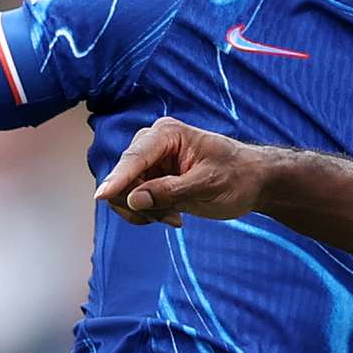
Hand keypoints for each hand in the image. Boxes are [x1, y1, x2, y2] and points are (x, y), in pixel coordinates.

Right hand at [96, 117, 275, 225]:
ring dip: (146, 212)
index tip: (101, 196)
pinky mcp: (150, 180)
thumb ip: (170, 191)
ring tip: (174, 217)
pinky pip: (133, 202)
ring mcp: (149, 163)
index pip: (135, 157)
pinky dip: (149, 214)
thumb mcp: (208, 185)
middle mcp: (152, 144)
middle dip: (140, 203)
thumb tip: (134, 198)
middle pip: (123, 177)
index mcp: (167, 134)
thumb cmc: (236, 176)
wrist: (251, 182)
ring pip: (124, 194)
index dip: (117, 179)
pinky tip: (173, 217)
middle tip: (171, 218)